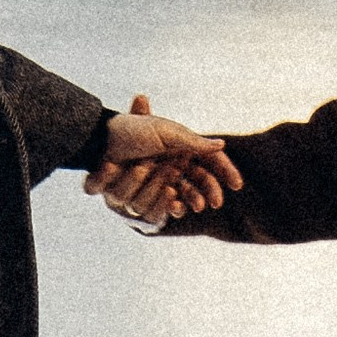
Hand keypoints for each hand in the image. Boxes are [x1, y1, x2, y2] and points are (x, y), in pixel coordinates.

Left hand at [86, 94, 242, 222]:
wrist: (100, 141)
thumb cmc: (132, 131)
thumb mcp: (166, 132)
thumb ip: (194, 141)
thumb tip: (221, 145)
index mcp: (183, 149)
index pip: (211, 162)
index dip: (225, 172)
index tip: (236, 184)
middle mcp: (175, 165)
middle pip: (200, 182)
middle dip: (208, 192)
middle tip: (213, 202)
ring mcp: (160, 180)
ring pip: (182, 194)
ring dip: (187, 196)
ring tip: (188, 200)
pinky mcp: (146, 193)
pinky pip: (162, 204)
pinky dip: (168, 206)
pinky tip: (171, 205)